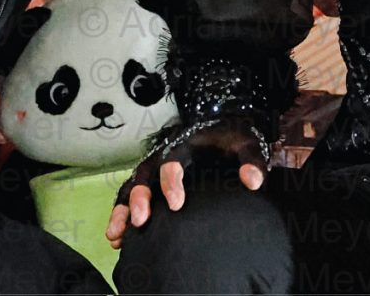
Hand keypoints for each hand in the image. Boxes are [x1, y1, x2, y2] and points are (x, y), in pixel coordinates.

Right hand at [103, 121, 269, 246]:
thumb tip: (253, 181)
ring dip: (122, 210)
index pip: (171, 160)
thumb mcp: (244, 142)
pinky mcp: (151, 185)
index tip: (176, 204)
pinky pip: (128, 198)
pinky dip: (120, 216)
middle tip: (141, 220)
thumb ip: (250, 159)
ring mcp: (154, 170)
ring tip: (117, 234)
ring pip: (131, 187)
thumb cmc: (230, 138)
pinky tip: (117, 239)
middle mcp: (163, 156)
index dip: (171, 181)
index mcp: (183, 144)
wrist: (221, 129)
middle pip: (144, 174)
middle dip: (139, 197)